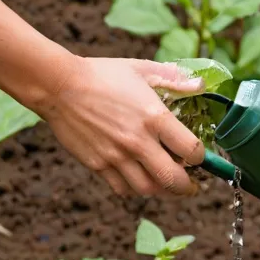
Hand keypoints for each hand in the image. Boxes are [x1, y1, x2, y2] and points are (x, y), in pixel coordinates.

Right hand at [38, 57, 205, 197]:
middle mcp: (138, 141)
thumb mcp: (142, 69)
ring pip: (148, 190)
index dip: (201, 158)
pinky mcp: (97, 164)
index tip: (200, 157)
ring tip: (166, 185)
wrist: (58, 85)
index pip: (191, 150)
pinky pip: (122, 189)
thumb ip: (174, 79)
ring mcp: (116, 156)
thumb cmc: (102, 75)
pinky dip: (135, 189)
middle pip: (172, 180)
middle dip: (187, 187)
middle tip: (191, 186)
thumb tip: (200, 86)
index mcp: (155, 117)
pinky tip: (139, 180)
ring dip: (162, 190)